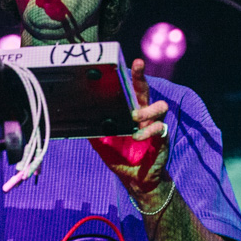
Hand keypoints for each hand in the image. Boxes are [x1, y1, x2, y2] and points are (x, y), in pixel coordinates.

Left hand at [89, 59, 169, 194]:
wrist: (136, 179)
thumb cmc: (120, 158)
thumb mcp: (102, 144)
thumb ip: (94, 131)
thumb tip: (78, 119)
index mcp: (131, 112)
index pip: (131, 89)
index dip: (132, 75)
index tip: (129, 61)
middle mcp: (144, 115)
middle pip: (145, 89)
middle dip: (141, 76)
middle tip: (137, 65)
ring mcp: (154, 125)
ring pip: (160, 106)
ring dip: (146, 110)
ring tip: (134, 117)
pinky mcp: (162, 137)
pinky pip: (160, 127)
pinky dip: (147, 131)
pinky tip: (137, 137)